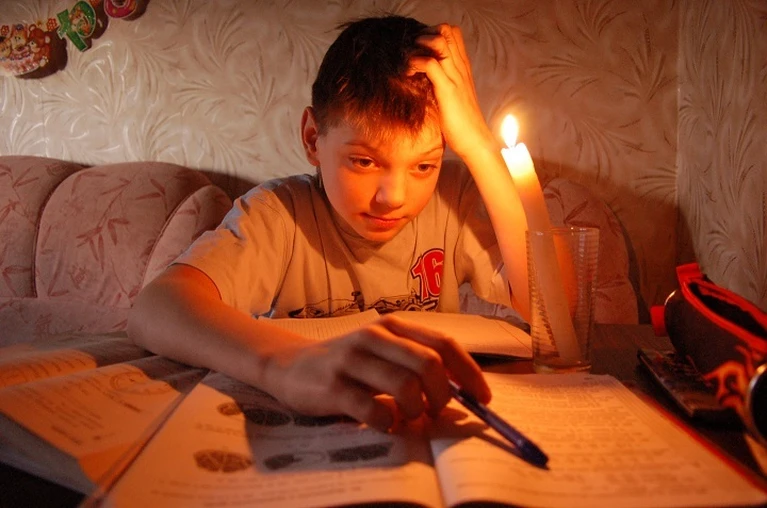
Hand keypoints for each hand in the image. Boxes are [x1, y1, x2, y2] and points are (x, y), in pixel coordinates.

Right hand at [260, 314, 490, 430]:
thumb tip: (461, 391)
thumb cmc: (348, 363)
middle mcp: (375, 336)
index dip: (469, 373)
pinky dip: (388, 424)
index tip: (482, 398)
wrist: (290, 366)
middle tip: (435, 413)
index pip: (444, 344)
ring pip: (405, 387)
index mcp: (393, 326)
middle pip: (429, 365)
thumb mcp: (382, 352)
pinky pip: (374, 410)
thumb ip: (415, 363)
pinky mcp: (333, 387)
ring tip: (408, 418)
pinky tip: (384, 423)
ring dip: (416, 412)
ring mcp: (352, 360)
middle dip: (443, 396)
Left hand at [408, 24, 495, 159]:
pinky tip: (408, 74)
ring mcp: (455, 77)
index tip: (420, 50)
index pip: (453, 33)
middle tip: (412, 54)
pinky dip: (414, 63)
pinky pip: (429, 64)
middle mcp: (461, 67)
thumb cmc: (461, 123)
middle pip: (446, 30)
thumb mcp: (452, 96)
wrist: (475, 141)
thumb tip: (425, 78)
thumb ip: (442, 83)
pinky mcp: (448, 90)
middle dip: (424, 35)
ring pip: (438, 41)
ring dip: (418, 46)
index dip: (433, 33)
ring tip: (410, 63)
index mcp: (463, 68)